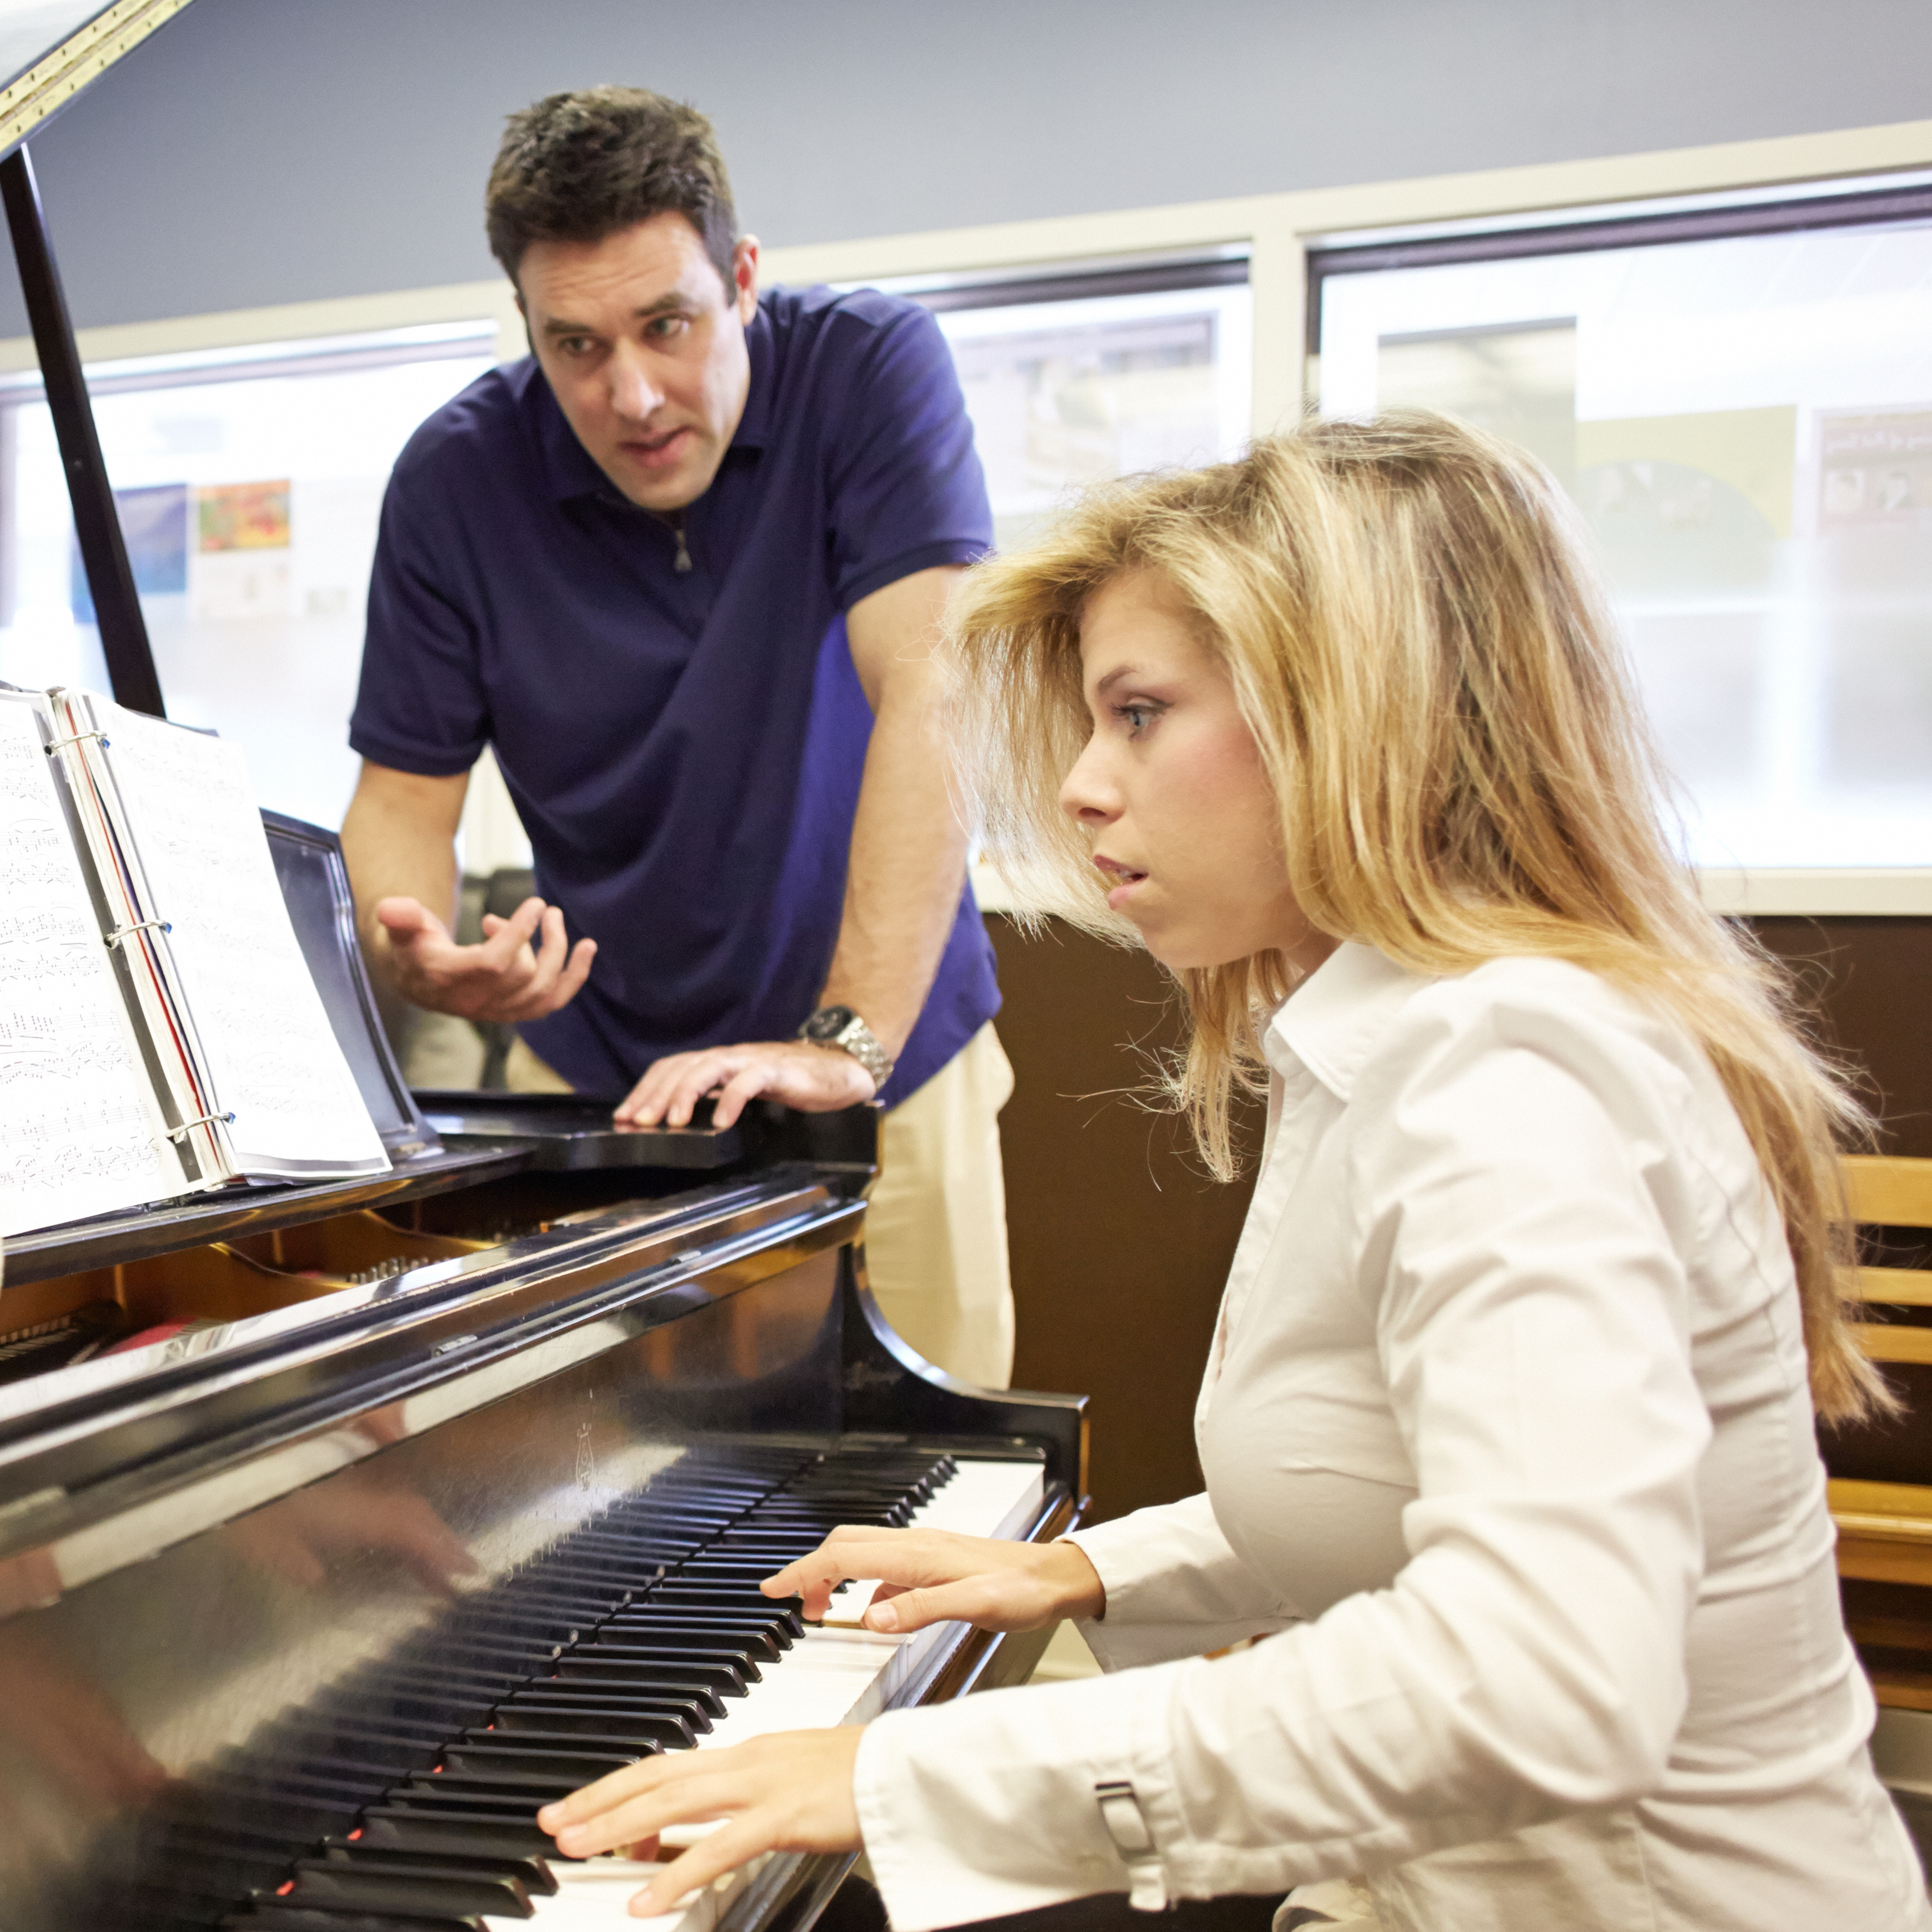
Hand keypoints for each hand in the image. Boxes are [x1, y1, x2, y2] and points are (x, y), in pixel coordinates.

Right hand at [373, 894, 594, 1022]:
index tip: (535, 903)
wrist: (419, 979)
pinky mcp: (515, 1011)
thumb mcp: (402, 928)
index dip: (518, 934)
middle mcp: (477, 1001)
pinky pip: (553, 1001)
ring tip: (555, 917)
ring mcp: (499, 1010)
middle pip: (524, 974)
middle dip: (539, 937)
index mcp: (451, 979)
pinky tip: (587, 949)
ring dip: (559, 952)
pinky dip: (574, 977)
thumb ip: (400, 917)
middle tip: (543, 907)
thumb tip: (391, 907)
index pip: (494, 963)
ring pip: (544, 990)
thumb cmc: (414, 946)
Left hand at [538, 1728, 862, 1914]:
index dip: (620, 1784)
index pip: (669, 1765)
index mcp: (750, 1754)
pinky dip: (677, 1874)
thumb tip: (716, 1823)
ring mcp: (763, 1785)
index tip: (581, 1806)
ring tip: (576, 1849)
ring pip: (674, 1802)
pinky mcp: (784, 1815)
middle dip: (600, 1800)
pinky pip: (718, 1848)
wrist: (911, 1766)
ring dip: (618, 1826)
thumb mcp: (798, 1780)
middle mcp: (747, 1762)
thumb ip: (754, 1799)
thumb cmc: (864, 1776)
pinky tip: (647, 1900)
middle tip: (555, 1823)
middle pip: (657, 1775)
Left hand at [615, 1039, 874, 1130]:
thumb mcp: (744, 1094)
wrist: (838, 1071)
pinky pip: (749, 1081)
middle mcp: (729, 1057)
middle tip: (638, 1121)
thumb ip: (715, 1101)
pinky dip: (732, 1100)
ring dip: (685, 1093)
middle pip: (682, 1067)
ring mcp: (752, 1061)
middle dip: (655, 1095)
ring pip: (708, 1067)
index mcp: (717, 1063)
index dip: (644, 1090)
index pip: (670, 1068)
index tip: (623, 1116)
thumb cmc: (791, 1086)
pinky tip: (721, 1122)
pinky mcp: (778, 1071)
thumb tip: (677, 1124)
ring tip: (673, 1122)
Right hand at [767, 1527, 1105, 1633]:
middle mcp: (916, 1544)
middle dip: (811, 1570)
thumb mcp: (973, 1606)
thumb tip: (869, 1620)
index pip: (843, 1556)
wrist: (1058, 1576)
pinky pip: (885, 1568)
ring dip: (835, 1577)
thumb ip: (920, 1611)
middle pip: (845, 1546)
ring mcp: (926, 1551)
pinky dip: (865, 1586)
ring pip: (863, 1554)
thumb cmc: (1023, 1590)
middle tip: (789, 1602)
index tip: (773, 1588)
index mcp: (917, 1553)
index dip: (804, 1571)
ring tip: (823, 1610)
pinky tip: (874, 1612)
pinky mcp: (936, 1562)